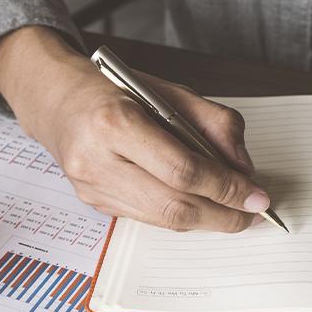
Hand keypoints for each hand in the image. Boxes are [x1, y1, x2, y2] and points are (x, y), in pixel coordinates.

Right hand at [0, 27, 269, 231]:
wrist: (55, 101)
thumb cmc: (113, 91)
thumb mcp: (168, 90)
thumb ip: (213, 124)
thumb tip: (243, 168)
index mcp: (115, 122)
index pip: (182, 170)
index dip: (225, 188)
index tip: (257, 195)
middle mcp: (96, 160)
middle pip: (173, 205)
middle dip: (221, 215)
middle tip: (252, 214)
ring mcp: (91, 187)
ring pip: (161, 220)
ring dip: (204, 221)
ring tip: (233, 214)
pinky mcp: (92, 202)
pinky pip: (147, 218)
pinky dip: (179, 215)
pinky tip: (198, 207)